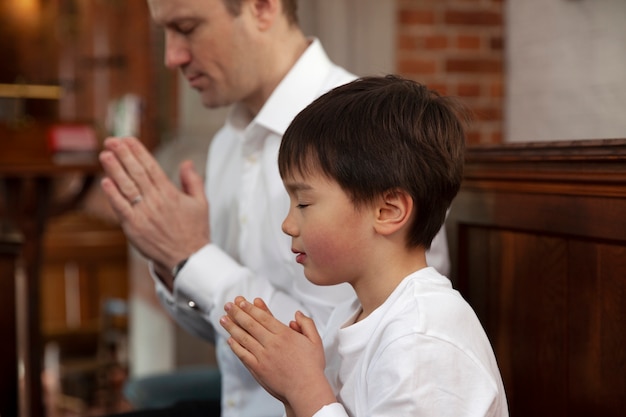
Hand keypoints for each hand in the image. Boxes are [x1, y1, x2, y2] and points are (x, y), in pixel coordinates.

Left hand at [99, 137, 209, 286]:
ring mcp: (143, 214)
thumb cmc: (195, 232)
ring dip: (114, 169)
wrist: (188, 259)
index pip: (151, 167)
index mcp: (171, 193)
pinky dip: (112, 195)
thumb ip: (193, 181)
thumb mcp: (201, 203)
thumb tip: (187, 163)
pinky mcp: (134, 228)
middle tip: (111, 140)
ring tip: (105, 154)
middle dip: (123, 154)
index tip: (128, 139)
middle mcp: (156, 201)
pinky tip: (105, 181)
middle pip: (136, 173)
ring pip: (126, 187)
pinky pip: (121, 208)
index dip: (138, 151)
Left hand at [220, 297, 335, 415]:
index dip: (251, 308)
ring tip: (224, 319)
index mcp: (285, 335)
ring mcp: (263, 356)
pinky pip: (243, 355)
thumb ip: (307, 324)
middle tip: (229, 305)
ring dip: (232, 327)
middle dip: (238, 312)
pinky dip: (235, 346)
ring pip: (244, 338)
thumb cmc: (311, 368)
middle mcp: (272, 343)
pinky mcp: (258, 369)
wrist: (306, 390)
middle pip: (251, 324)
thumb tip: (297, 315)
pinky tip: (230, 340)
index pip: (264, 317)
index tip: (243, 302)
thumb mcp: (315, 341)